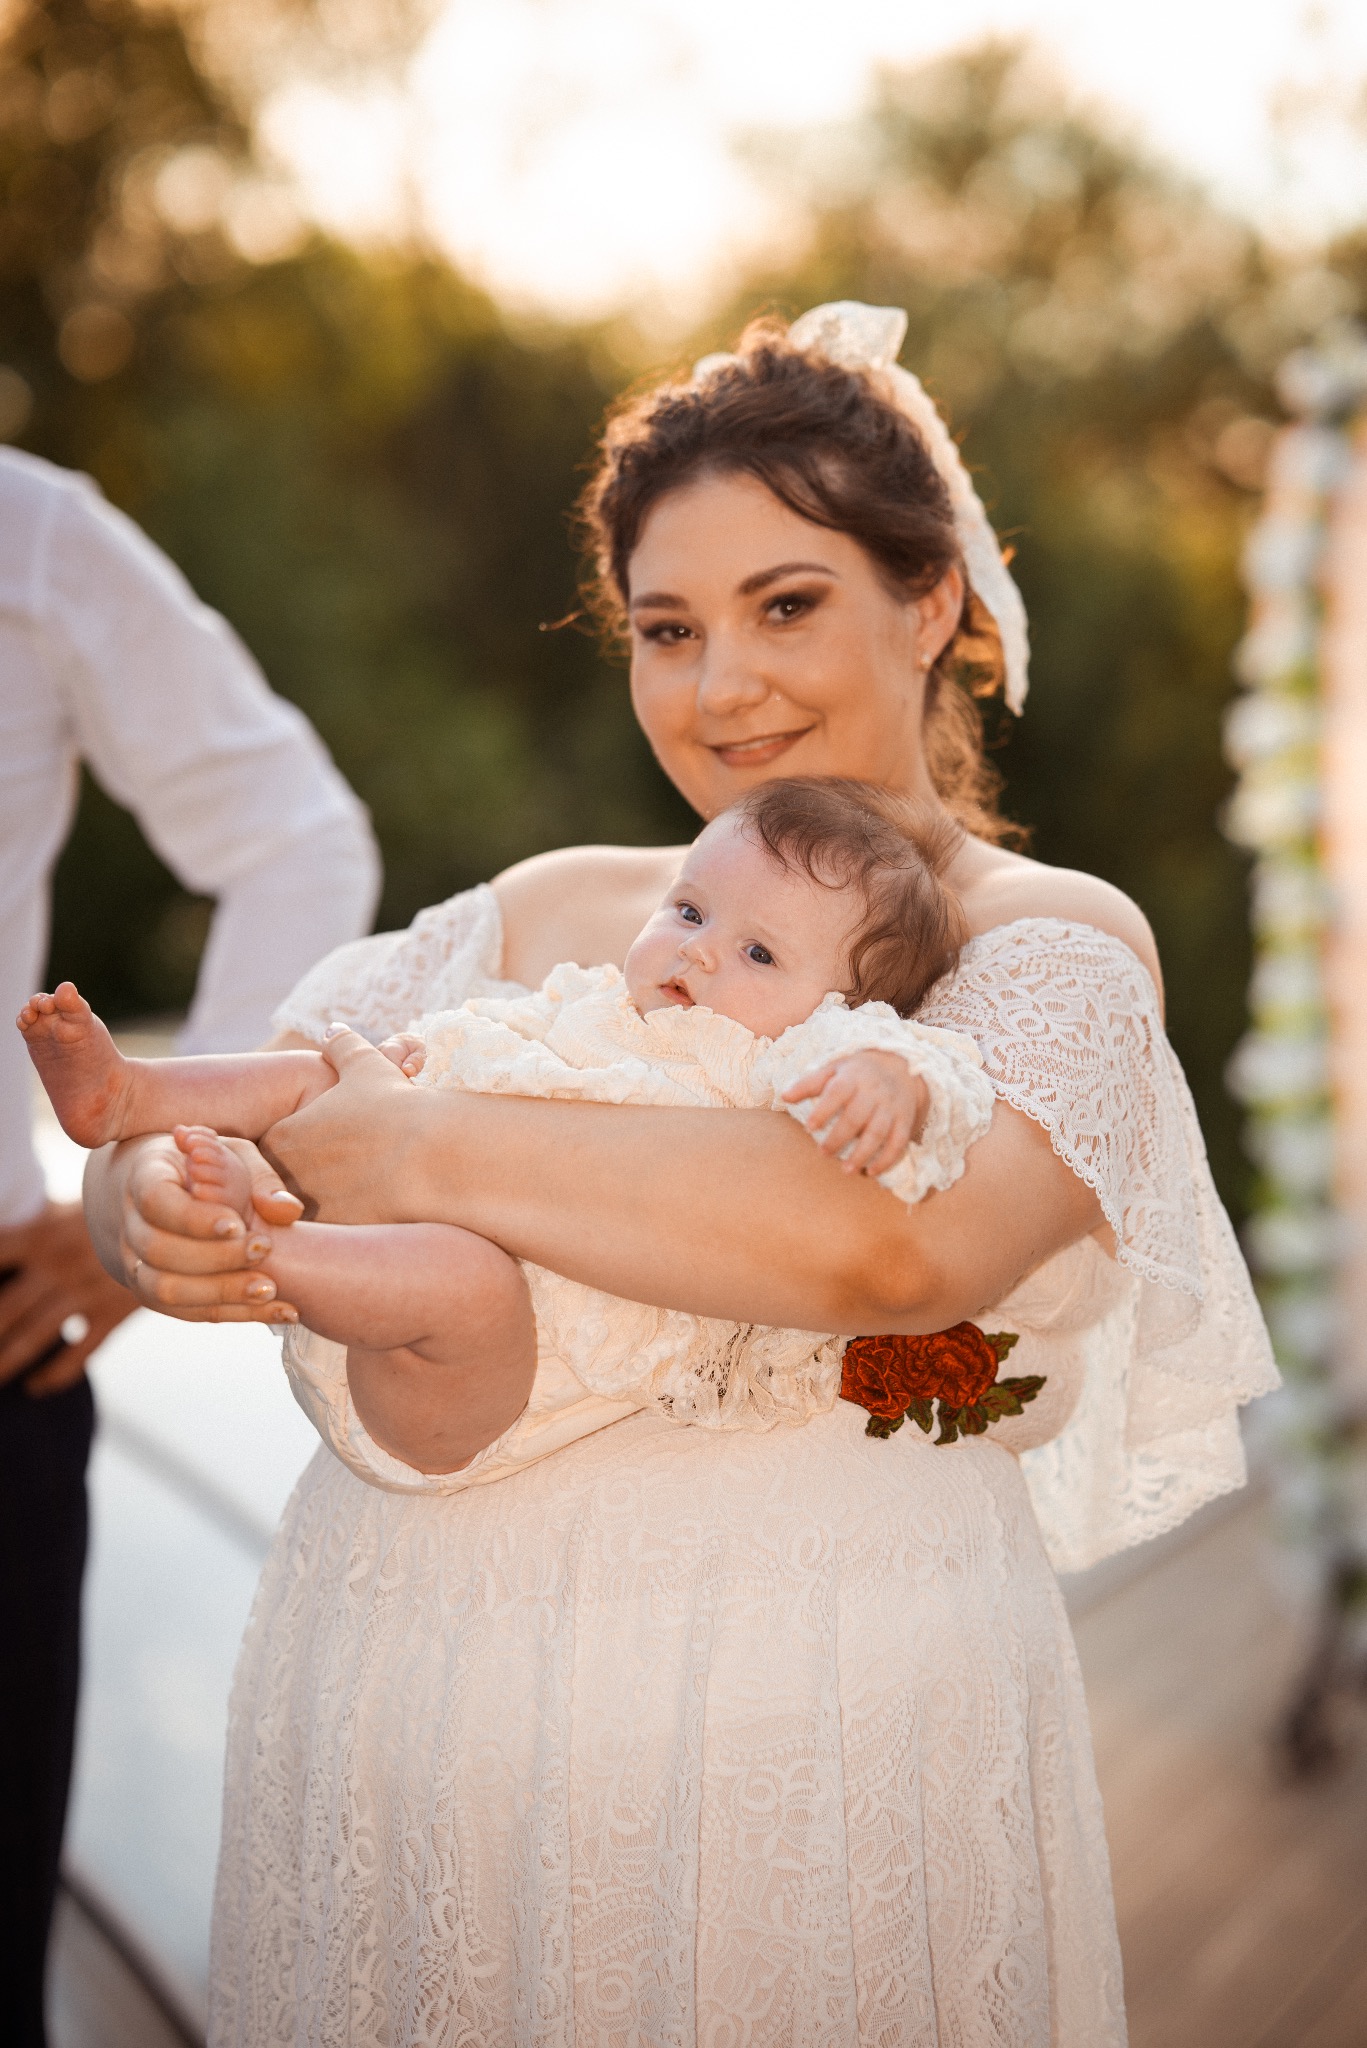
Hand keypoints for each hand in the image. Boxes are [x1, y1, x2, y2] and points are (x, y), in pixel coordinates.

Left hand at [0, 1200, 136, 1394]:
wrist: (176, 1214)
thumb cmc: (116, 1206)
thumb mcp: (68, 1207)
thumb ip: (35, 1225)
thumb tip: (7, 1235)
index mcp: (40, 1234)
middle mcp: (57, 1264)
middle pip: (4, 1309)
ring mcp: (84, 1291)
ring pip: (34, 1336)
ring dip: (6, 1362)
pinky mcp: (112, 1312)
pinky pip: (78, 1352)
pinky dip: (55, 1374)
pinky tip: (37, 1386)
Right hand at [108, 1132, 303, 1323]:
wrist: (167, 1194)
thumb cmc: (208, 1167)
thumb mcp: (234, 1154)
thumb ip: (261, 1177)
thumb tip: (288, 1210)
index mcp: (145, 1176)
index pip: (156, 1202)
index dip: (194, 1219)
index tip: (238, 1224)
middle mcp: (130, 1223)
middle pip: (159, 1251)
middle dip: (215, 1258)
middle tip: (263, 1249)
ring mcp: (136, 1263)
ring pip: (165, 1290)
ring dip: (222, 1293)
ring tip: (270, 1289)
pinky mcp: (154, 1293)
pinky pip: (188, 1312)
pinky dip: (237, 1314)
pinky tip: (281, 1310)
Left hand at [264, 1027, 421, 1223]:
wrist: (433, 1155)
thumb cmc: (398, 1108)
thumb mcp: (367, 1066)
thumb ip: (343, 1046)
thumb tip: (333, 1028)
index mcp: (281, 1137)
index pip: (267, 1153)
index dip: (296, 1154)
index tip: (329, 1153)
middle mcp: (281, 1179)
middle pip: (277, 1189)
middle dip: (300, 1188)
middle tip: (344, 1181)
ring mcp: (303, 1214)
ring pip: (298, 1219)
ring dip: (318, 1214)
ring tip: (358, 1204)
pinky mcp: (329, 1240)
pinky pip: (323, 1244)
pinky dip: (338, 1237)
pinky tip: (369, 1224)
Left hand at [783, 1051, 928, 1177]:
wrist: (901, 1066)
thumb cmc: (857, 1072)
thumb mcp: (833, 1069)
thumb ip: (809, 1083)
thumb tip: (784, 1096)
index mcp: (853, 1078)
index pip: (837, 1092)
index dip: (824, 1110)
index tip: (810, 1126)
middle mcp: (873, 1092)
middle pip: (857, 1117)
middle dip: (839, 1137)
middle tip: (823, 1153)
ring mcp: (890, 1107)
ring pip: (878, 1132)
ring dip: (862, 1153)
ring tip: (846, 1169)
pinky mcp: (904, 1120)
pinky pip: (898, 1142)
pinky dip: (887, 1159)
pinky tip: (871, 1171)